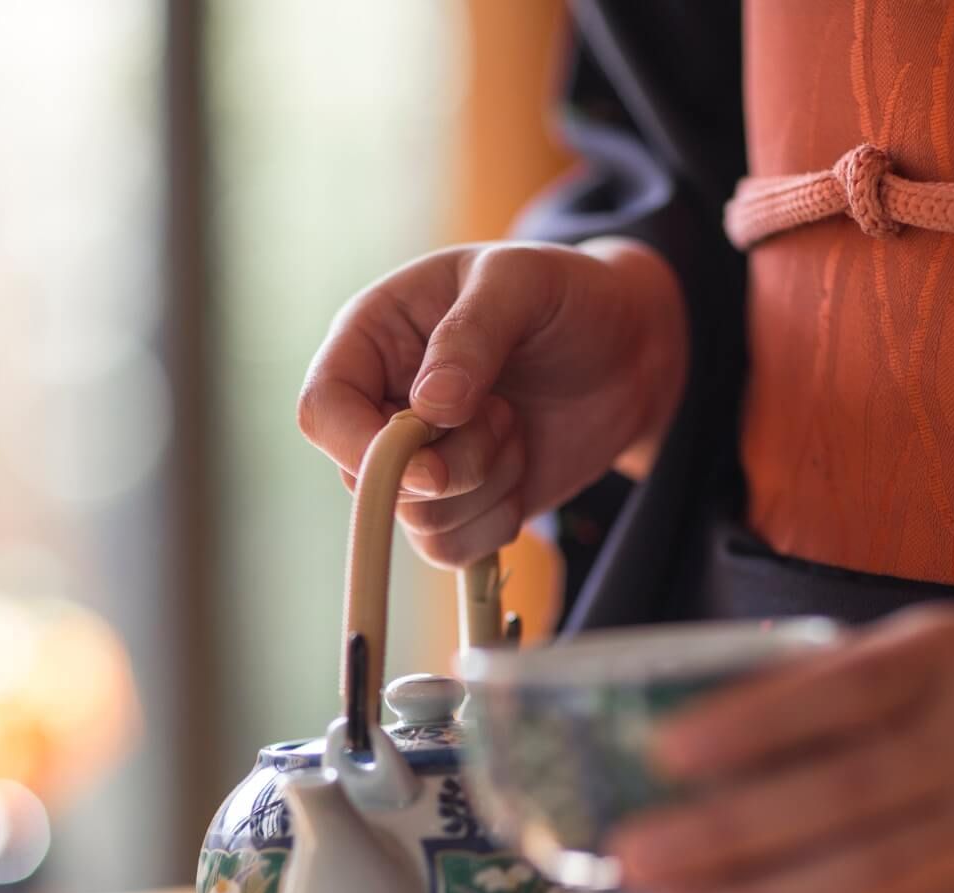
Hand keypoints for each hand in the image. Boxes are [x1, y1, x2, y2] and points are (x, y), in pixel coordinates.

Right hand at [298, 238, 685, 565]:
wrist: (630, 350)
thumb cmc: (567, 297)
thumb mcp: (522, 282)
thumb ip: (472, 333)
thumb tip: (428, 408)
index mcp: (372, 338)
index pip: (323, 410)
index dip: (360, 446)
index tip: (428, 456)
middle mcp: (380, 404)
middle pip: (366, 480)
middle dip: (449, 467)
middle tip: (506, 415)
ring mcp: (416, 461)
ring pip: (415, 520)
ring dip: (483, 485)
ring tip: (515, 427)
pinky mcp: (456, 504)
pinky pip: (450, 548)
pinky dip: (496, 520)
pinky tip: (521, 465)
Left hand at [606, 606, 953, 892]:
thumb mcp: (934, 648)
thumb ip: (833, 681)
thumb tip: (699, 717)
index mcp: (948, 664)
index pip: (840, 692)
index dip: (750, 724)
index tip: (664, 750)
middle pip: (840, 799)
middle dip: (726, 835)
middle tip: (633, 855)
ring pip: (863, 881)